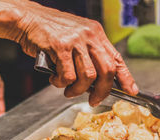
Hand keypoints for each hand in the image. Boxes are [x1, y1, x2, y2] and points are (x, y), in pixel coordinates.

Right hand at [15, 4, 137, 105]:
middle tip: (94, 100)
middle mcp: (89, 36)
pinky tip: (55, 80)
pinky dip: (61, 83)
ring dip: (78, 90)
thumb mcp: (76, 38)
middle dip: (102, 91)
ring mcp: (75, 41)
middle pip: (106, 70)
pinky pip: (67, 75)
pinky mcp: (60, 47)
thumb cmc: (50, 32)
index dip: (126, 77)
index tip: (131, 91)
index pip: (116, 58)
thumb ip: (87, 56)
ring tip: (68, 90)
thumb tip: (96, 83)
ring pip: (88, 76)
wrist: (28, 19)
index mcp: (96, 33)